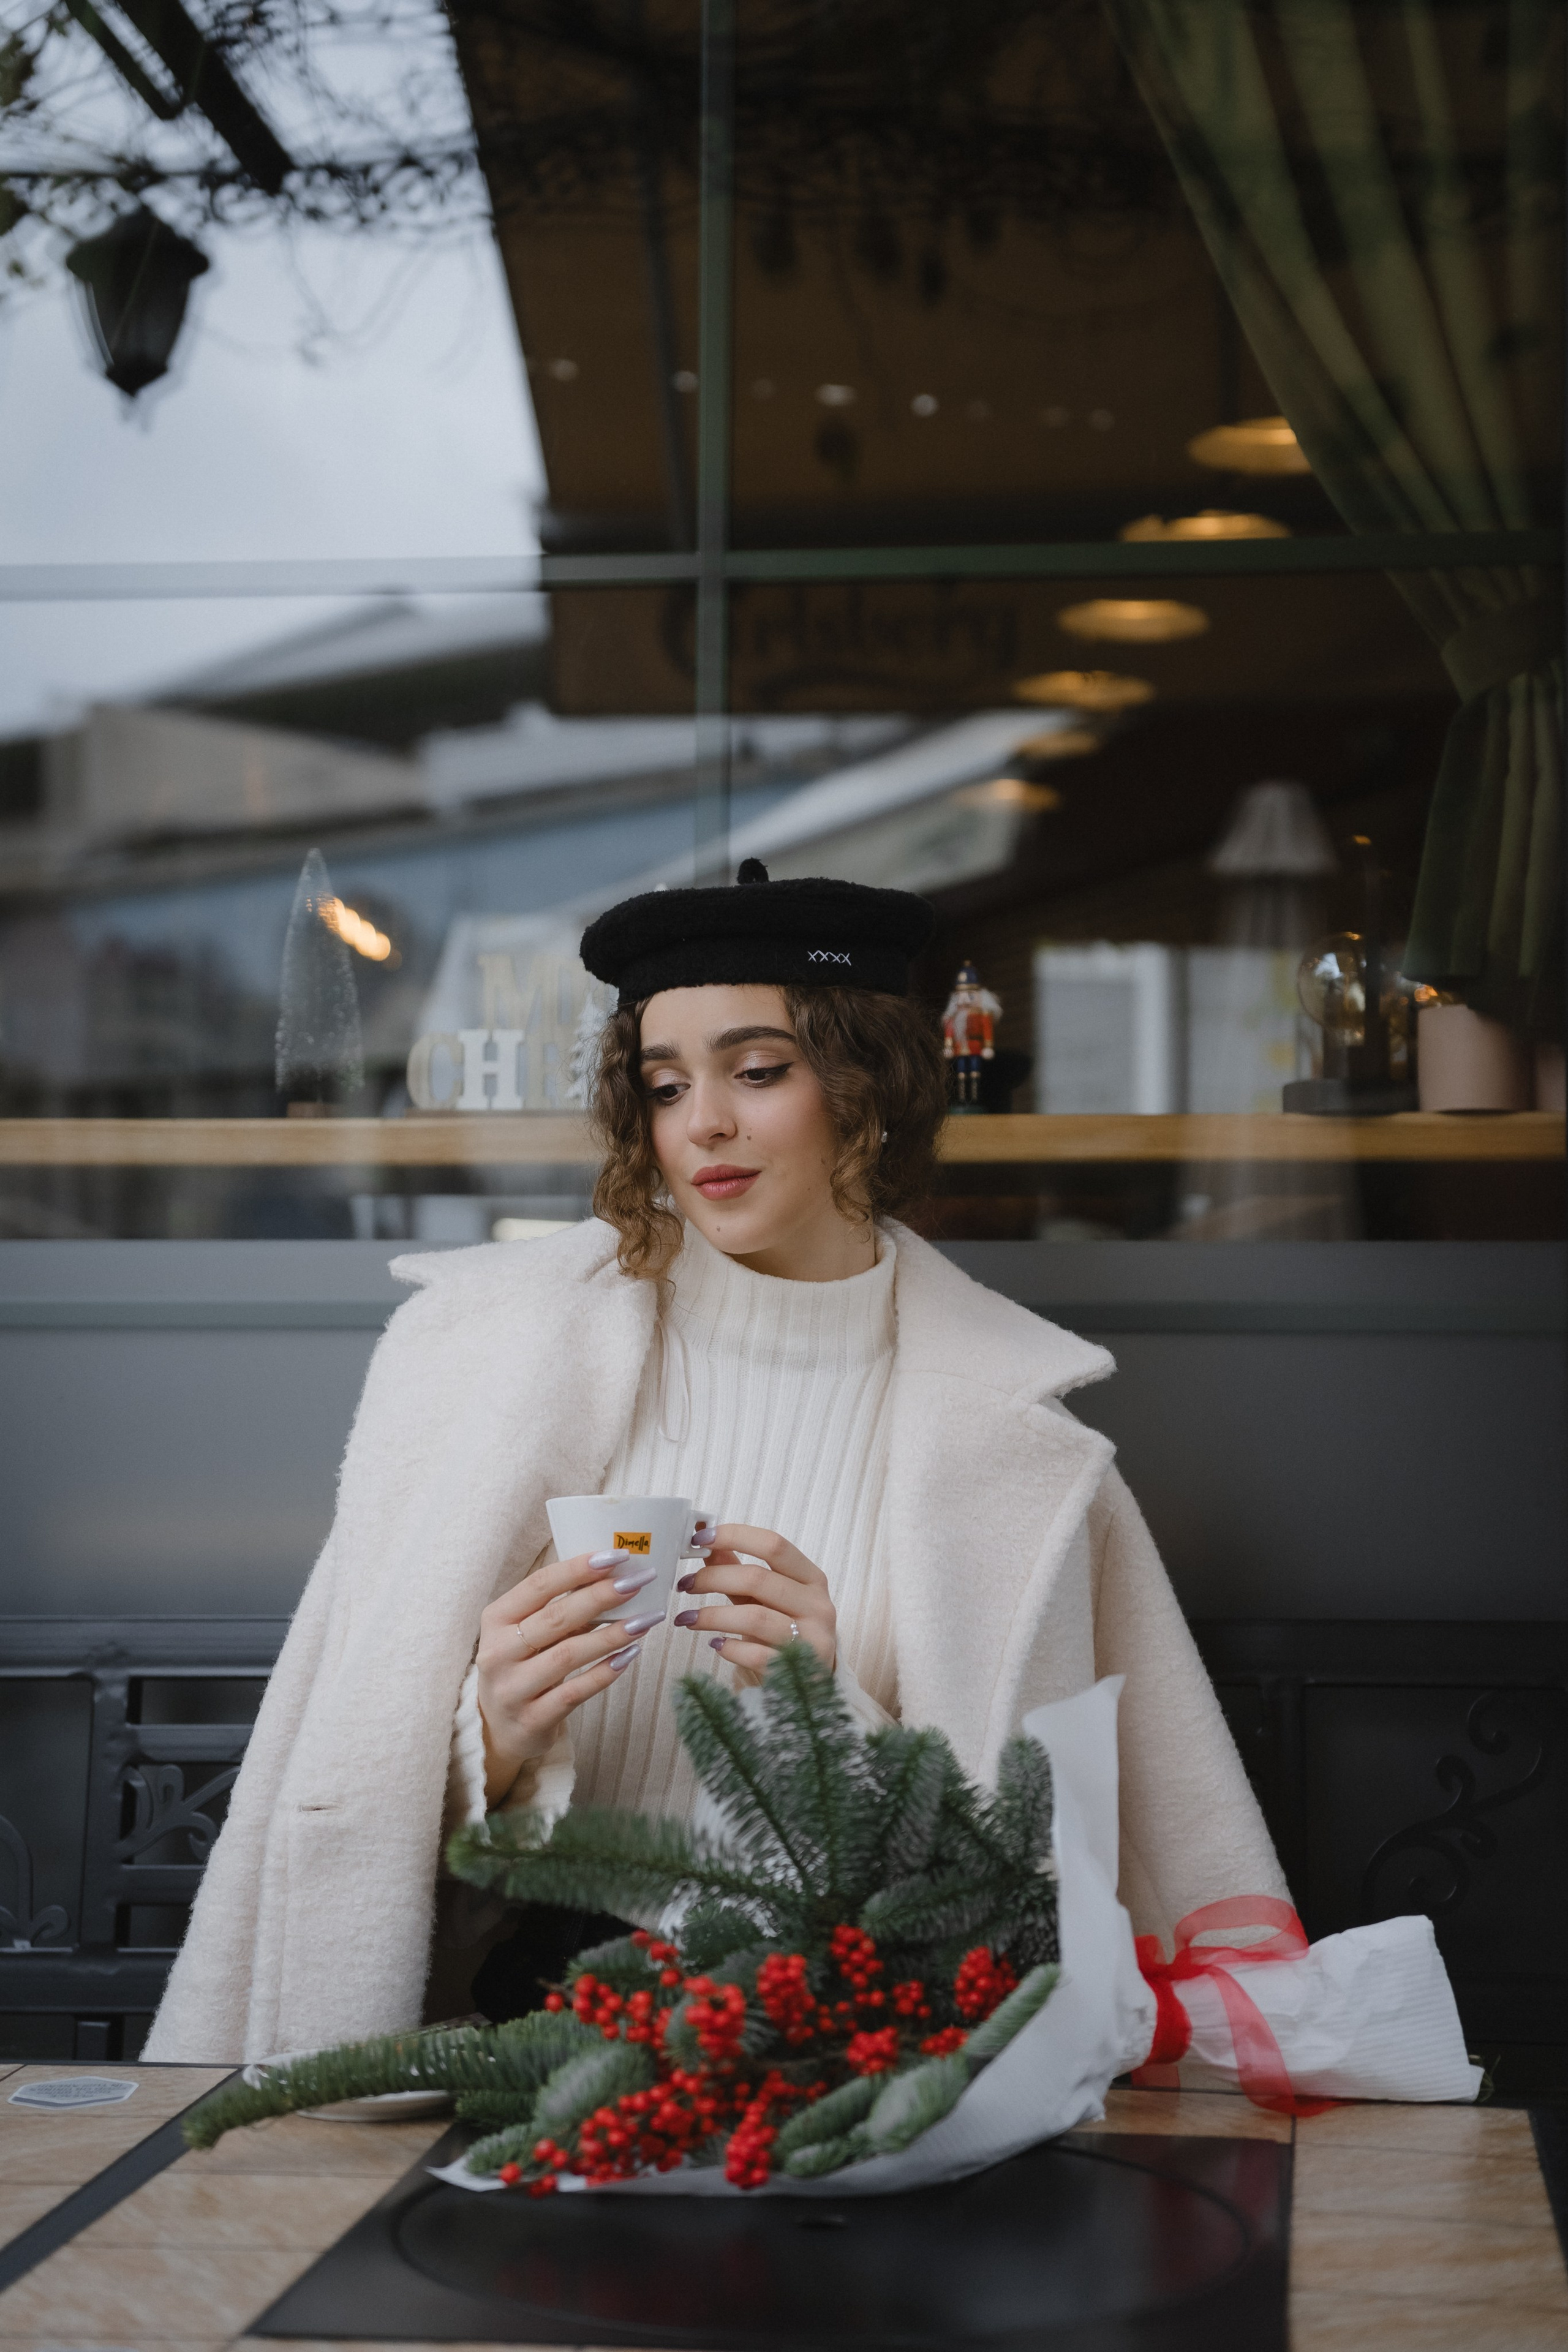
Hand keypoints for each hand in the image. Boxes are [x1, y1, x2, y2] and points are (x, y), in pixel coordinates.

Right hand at [476, 1550, 661, 1804]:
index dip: (577, 1569)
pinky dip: (604, 1672)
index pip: (538, 1585)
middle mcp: (497, 1652)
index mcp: (496, 1619)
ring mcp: (512, 1689)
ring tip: (645, 1620)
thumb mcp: (527, 1632)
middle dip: (602, 1596)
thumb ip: (560, 1607)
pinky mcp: (531, 1719)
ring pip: (568, 1655)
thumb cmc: (522, 1665)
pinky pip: (575, 1692)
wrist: (498, 1728)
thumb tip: (614, 1575)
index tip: (616, 1555)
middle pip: (556, 1617)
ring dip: (611, 1635)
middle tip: (639, 1582)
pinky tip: (629, 1656)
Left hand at [671, 1524, 836, 1677]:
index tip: (699, 1539)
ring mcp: (812, 1639)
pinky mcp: (799, 1672)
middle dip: (713, 1578)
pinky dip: (729, 1648)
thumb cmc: (783, 1630)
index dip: (734, 1536)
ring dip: (712, 1615)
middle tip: (685, 1585)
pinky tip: (715, 1644)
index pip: (773, 1545)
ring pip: (754, 1617)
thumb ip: (737, 1568)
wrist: (810, 1682)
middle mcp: (817, 1605)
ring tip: (687, 1618)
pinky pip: (755, 1654)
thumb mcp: (765, 1597)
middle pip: (758, 1579)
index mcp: (811, 1578)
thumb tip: (705, 1538)